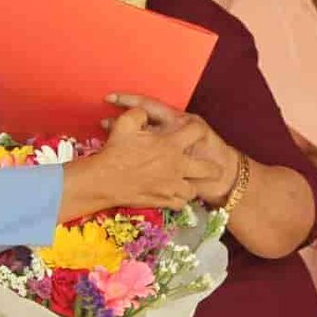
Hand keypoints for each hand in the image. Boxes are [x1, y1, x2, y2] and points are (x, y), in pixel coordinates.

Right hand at [92, 106, 219, 209]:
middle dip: (212, 168)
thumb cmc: (115, 151)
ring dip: (190, 185)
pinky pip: (180, 203)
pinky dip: (178, 199)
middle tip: (209, 166)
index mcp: (171, 144)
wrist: (104, 181)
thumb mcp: (126, 123)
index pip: (197, 131)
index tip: (194, 132)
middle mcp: (177, 166)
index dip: (197, 129)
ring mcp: (172, 186)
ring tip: (185, 182)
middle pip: (208, 169)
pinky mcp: (164, 201)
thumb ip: (140, 113)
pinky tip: (172, 194)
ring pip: (193, 189)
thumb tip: (145, 113)